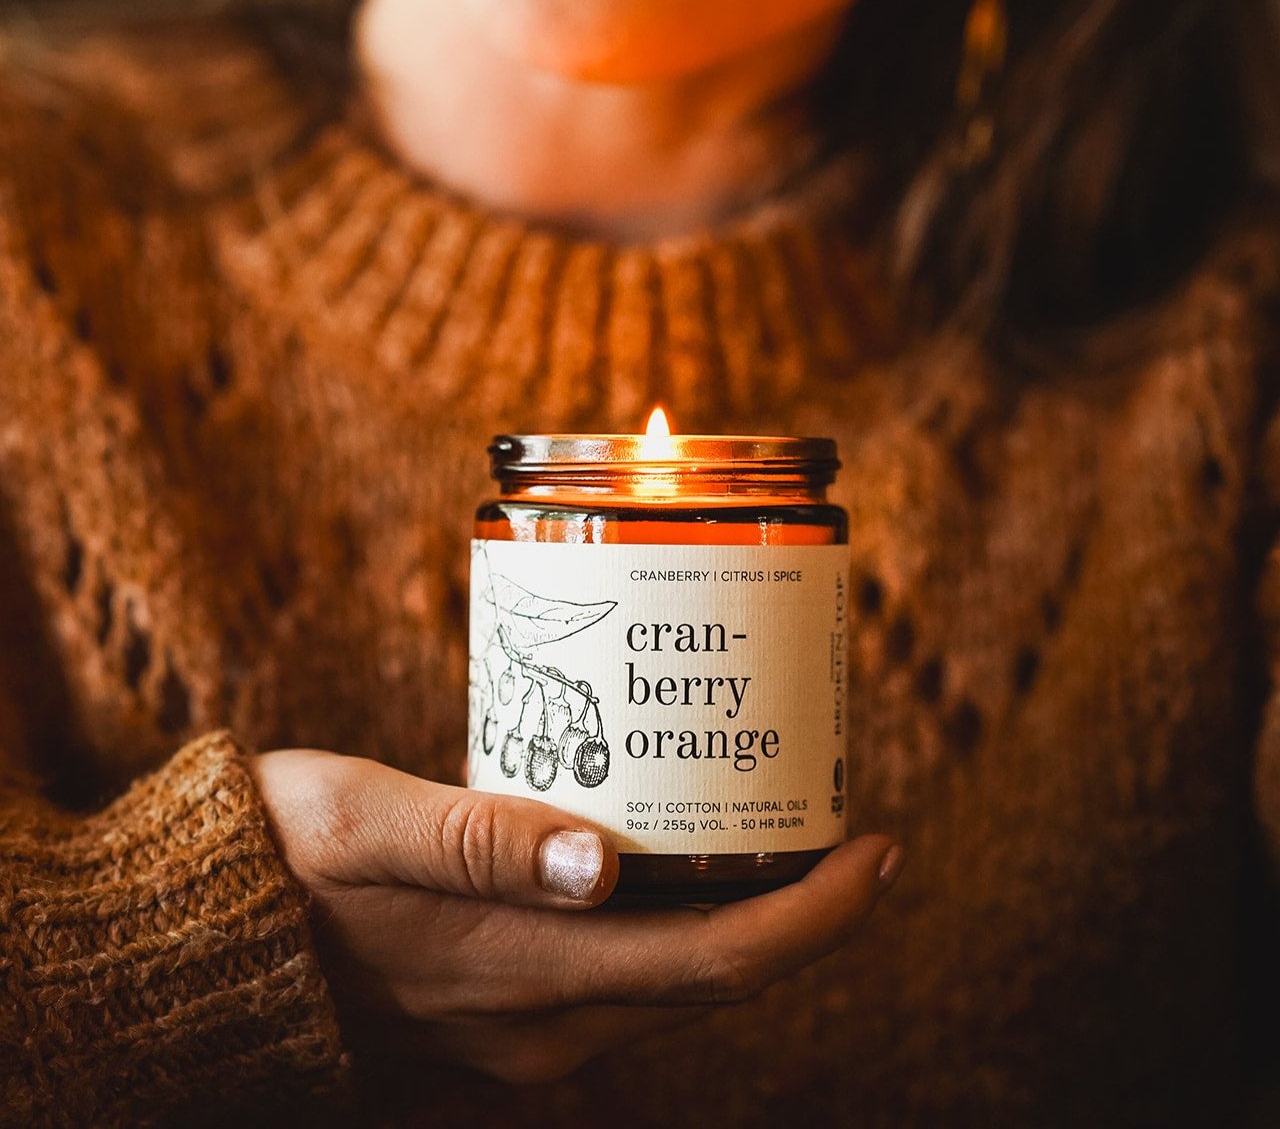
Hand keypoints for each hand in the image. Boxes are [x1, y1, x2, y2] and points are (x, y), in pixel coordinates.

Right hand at [251, 749, 902, 1083]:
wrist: (198, 938)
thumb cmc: (278, 859)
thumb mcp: (367, 824)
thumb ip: (482, 843)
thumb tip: (603, 863)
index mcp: (525, 977)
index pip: (718, 965)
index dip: (818, 916)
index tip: (879, 846)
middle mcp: (543, 1025)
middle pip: (714, 978)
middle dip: (799, 910)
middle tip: (834, 811)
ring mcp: (524, 1031)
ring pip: (673, 980)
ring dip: (740, 913)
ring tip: (765, 819)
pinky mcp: (502, 1012)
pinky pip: (625, 975)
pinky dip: (675, 921)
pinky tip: (673, 853)